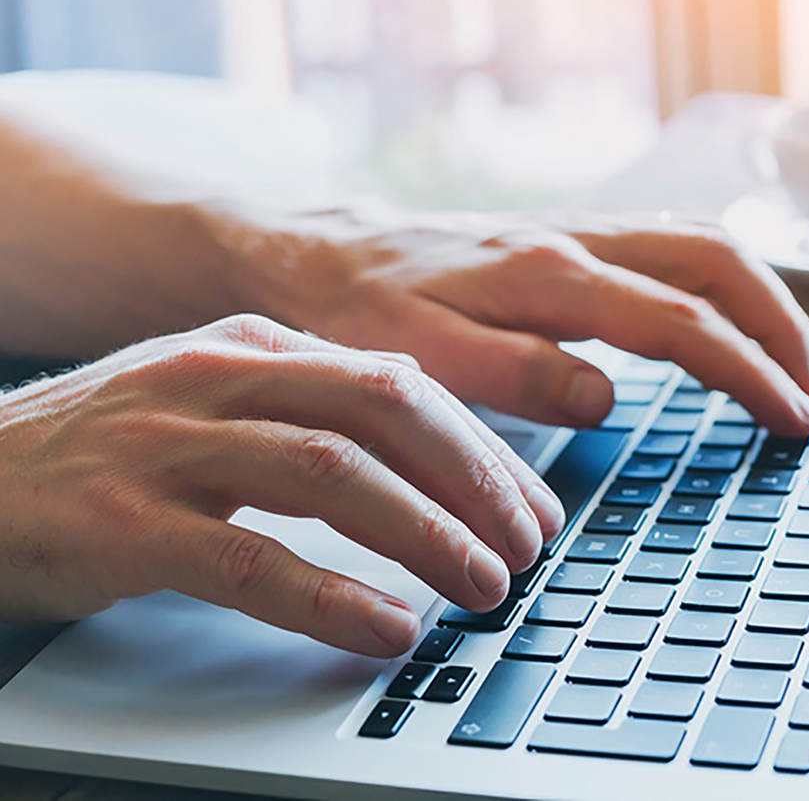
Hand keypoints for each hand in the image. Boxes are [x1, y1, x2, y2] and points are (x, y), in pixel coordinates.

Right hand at [0, 314, 562, 655]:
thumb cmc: (114, 451)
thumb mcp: (224, 404)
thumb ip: (318, 414)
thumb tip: (438, 457)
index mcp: (259, 343)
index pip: (402, 385)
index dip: (483, 450)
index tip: (533, 508)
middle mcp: (222, 375)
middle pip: (386, 410)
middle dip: (475, 481)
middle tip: (528, 547)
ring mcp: (171, 443)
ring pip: (332, 474)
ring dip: (426, 534)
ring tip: (485, 586)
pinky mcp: (125, 522)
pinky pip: (251, 559)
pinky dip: (333, 596)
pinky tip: (388, 627)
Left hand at [232, 206, 808, 434]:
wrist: (317, 257)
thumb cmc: (361, 313)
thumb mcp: (420, 361)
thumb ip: (517, 375)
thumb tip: (607, 396)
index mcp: (548, 274)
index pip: (681, 320)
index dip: (750, 370)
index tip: (794, 419)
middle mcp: (574, 241)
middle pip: (716, 260)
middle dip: (782, 325)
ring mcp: (575, 233)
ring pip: (702, 242)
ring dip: (762, 298)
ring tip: (794, 363)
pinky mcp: (568, 241)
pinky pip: (670, 246)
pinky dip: (721, 284)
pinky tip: (728, 322)